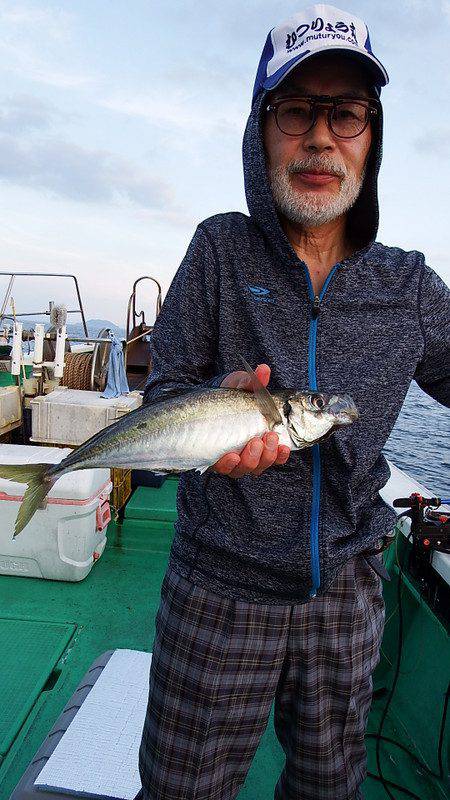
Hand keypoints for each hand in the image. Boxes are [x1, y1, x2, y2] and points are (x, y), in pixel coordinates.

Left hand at [212, 363, 290, 477]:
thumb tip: (264, 369)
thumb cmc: (224, 396)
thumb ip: (253, 382)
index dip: (281, 454)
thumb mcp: (239, 387)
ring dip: (252, 459)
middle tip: (268, 438)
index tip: (284, 446)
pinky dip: (229, 464)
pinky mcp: (213, 460)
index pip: (275, 453)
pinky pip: (223, 469)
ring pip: (245, 469)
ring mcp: (229, 458)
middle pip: (261, 464)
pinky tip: (231, 456)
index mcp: (259, 438)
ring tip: (253, 443)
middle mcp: (246, 452)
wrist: (197, 403)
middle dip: (268, 454)